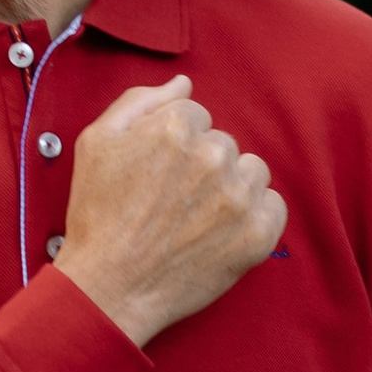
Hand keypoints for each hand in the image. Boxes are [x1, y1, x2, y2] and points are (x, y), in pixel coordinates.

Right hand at [55, 76, 286, 349]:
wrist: (110, 288)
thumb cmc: (97, 215)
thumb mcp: (97, 142)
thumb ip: (141, 101)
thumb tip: (184, 83)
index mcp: (175, 127)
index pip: (196, 117)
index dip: (174, 146)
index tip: (158, 175)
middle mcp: (213, 156)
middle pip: (224, 144)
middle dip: (203, 166)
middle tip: (172, 203)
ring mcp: (238, 196)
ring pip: (252, 171)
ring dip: (232, 188)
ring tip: (196, 218)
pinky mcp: (257, 234)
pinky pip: (273, 206)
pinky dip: (254, 218)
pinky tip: (221, 234)